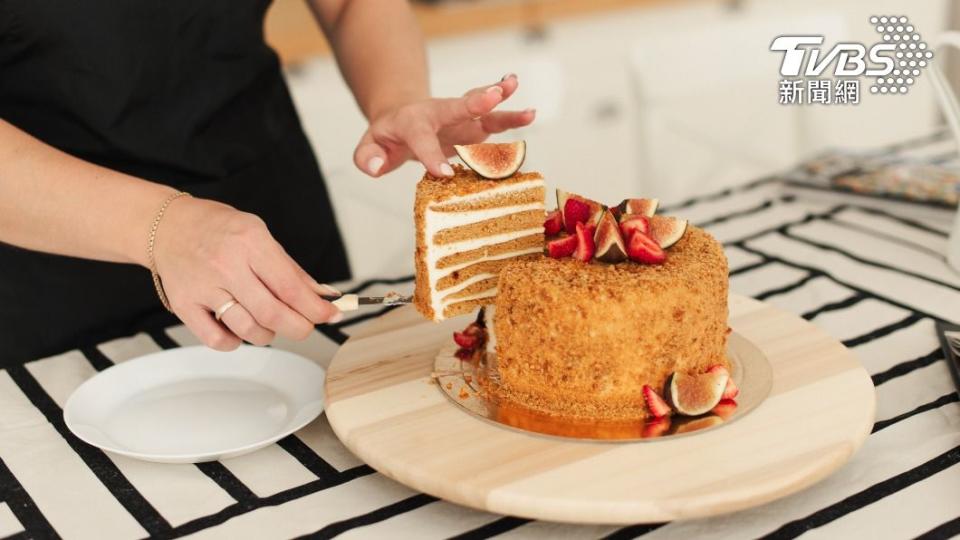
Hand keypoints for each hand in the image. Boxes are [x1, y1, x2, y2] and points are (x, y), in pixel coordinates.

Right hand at [153, 197, 341, 350]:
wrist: (168, 226)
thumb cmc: (217, 228)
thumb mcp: (260, 235)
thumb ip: (291, 269)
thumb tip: (323, 295)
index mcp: (250, 242)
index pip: (290, 287)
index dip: (315, 308)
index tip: (330, 315)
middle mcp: (226, 265)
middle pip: (272, 314)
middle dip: (299, 328)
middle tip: (305, 327)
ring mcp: (203, 287)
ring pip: (247, 330)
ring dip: (268, 335)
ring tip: (269, 323)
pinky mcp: (184, 305)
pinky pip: (216, 340)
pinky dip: (235, 342)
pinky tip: (239, 329)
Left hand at [354, 74, 534, 177]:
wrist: (403, 118)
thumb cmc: (388, 138)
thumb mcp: (369, 148)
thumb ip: (367, 158)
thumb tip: (376, 167)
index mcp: (410, 122)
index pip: (421, 138)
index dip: (430, 155)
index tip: (442, 173)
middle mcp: (437, 114)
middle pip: (455, 106)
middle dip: (474, 102)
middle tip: (493, 96)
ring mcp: (458, 118)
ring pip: (479, 107)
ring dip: (499, 99)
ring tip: (515, 88)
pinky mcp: (473, 125)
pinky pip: (493, 120)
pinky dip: (511, 116)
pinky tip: (529, 112)